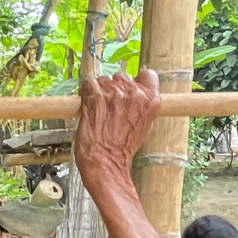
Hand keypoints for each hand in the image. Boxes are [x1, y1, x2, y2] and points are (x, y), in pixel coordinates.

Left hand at [73, 69, 160, 194]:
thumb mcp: (144, 125)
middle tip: (110, 107)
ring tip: (99, 110)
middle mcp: (134, 93)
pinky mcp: (94, 96)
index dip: (137, 81)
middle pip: (123, 76)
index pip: (148, 74)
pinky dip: (86, 94)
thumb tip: (134, 94)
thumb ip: (142, 106)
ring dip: (100, 91)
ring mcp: (114, 93)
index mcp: (151, 100)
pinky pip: (88, 84)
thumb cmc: (123, 149)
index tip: (130, 89)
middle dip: (115, 88)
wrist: (105, 162)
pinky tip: (89, 107)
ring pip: (104, 80)